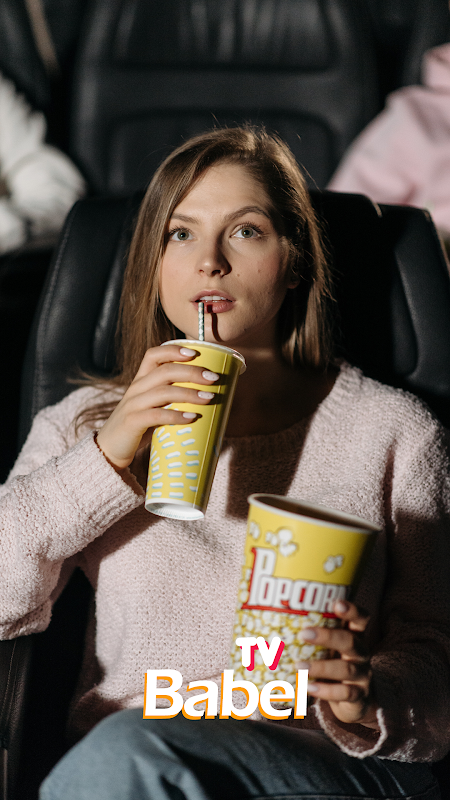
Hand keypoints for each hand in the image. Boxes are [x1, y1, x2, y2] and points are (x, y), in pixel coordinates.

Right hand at [96, 345, 218, 471]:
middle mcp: (135, 389)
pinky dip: (176, 415)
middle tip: (214, 378)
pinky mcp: (131, 423)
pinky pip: (156, 415)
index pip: (153, 355)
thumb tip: (207, 397)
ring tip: (209, 397)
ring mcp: (132, 405)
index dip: (173, 350)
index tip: (195, 353)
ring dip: (189, 393)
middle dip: (191, 372)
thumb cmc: (138, 428)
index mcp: (140, 381)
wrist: (108, 451)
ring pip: (163, 392)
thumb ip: (171, 399)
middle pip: (164, 371)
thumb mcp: (152, 407)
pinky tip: (191, 417)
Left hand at [296, 600, 378, 727]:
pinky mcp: (358, 696)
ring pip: (346, 669)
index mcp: (353, 637)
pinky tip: (309, 688)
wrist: (354, 702)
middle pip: (350, 641)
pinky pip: (344, 693)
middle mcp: (360, 654)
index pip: (360, 619)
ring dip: (321, 667)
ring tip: (299, 666)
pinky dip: (326, 691)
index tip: (336, 603)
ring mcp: (362, 676)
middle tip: (303, 634)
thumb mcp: (326, 650)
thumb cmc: (332, 667)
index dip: (352, 610)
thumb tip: (262, 622)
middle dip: (327, 636)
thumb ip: (309, 637)